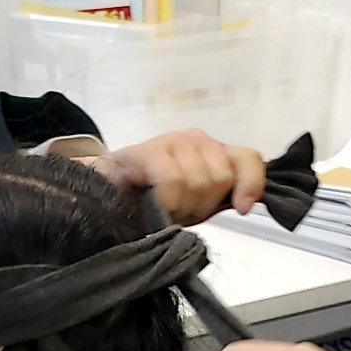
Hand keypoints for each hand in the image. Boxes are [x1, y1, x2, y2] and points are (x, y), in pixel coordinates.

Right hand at [93, 129, 266, 225]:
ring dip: (180, 205)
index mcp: (214, 152)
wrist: (100, 193)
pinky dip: (166, 199)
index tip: (240, 208)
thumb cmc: (148, 201)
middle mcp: (197, 140)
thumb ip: (220, 199)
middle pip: (220, 178)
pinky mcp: (148, 149)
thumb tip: (244, 205)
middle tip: (176, 211)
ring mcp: (173, 140)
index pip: (248, 160)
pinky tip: (153, 204)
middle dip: (200, 205)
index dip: (250, 184)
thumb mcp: (193, 204)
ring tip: (161, 207)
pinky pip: (172, 179)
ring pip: (198, 181)